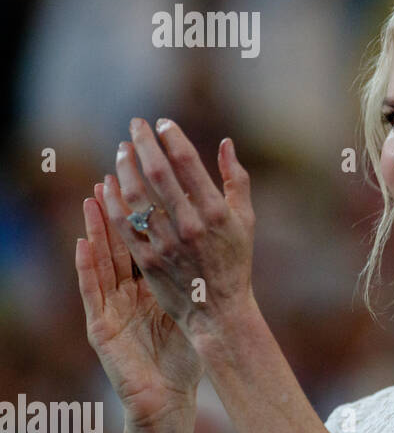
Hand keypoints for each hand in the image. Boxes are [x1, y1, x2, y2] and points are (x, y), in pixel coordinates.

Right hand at [76, 182, 202, 431]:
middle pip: (120, 242)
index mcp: (150, 285)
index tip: (149, 176)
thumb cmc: (181, 356)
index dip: (146, 210)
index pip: (146, 239)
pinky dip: (86, 266)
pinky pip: (91, 291)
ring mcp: (111, 307)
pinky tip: (82, 243)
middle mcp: (126, 292)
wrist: (167, 398)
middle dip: (118, 207)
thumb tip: (214, 243)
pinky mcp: (101, 327)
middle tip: (115, 170)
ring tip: (94, 195)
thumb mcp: (192, 309)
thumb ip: (198, 275)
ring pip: (101, 260)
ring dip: (96, 227)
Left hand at [103, 118, 254, 341]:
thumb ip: (237, 180)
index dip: (172, 138)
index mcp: (216, 212)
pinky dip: (113, 200)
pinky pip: (123, 224)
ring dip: (125, 168)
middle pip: (158, 174)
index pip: (188, 164)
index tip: (162, 123)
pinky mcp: (147, 260)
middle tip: (135, 125)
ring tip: (122, 150)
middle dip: (144, 144)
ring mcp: (166, 243)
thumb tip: (226, 143)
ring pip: (136, 196)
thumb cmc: (234, 260)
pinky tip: (109, 183)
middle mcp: (190, 225)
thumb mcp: (246, 220)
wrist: (218, 309)